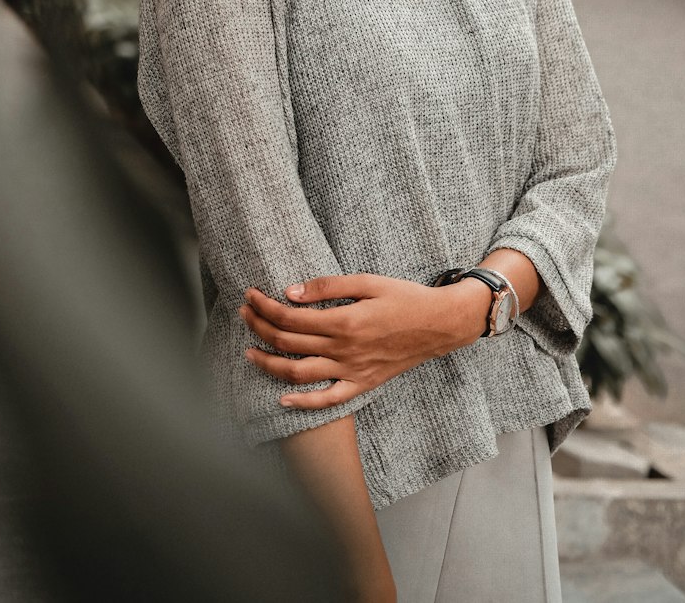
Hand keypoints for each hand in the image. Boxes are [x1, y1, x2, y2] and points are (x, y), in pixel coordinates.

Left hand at [239, 273, 489, 409]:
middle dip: (260, 328)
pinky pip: (328, 400)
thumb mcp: (367, 281)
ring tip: (249, 351)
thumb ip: (327, 286)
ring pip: (299, 374)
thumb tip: (290, 292)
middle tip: (244, 315)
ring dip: (269, 364)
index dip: (265, 307)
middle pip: (289, 343)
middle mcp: (344, 350)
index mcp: (344, 321)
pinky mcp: (362, 384)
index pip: (291, 317)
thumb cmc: (404, 298)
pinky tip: (282, 396)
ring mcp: (352, 371)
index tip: (250, 297)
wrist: (440, 325)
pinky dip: (303, 402)